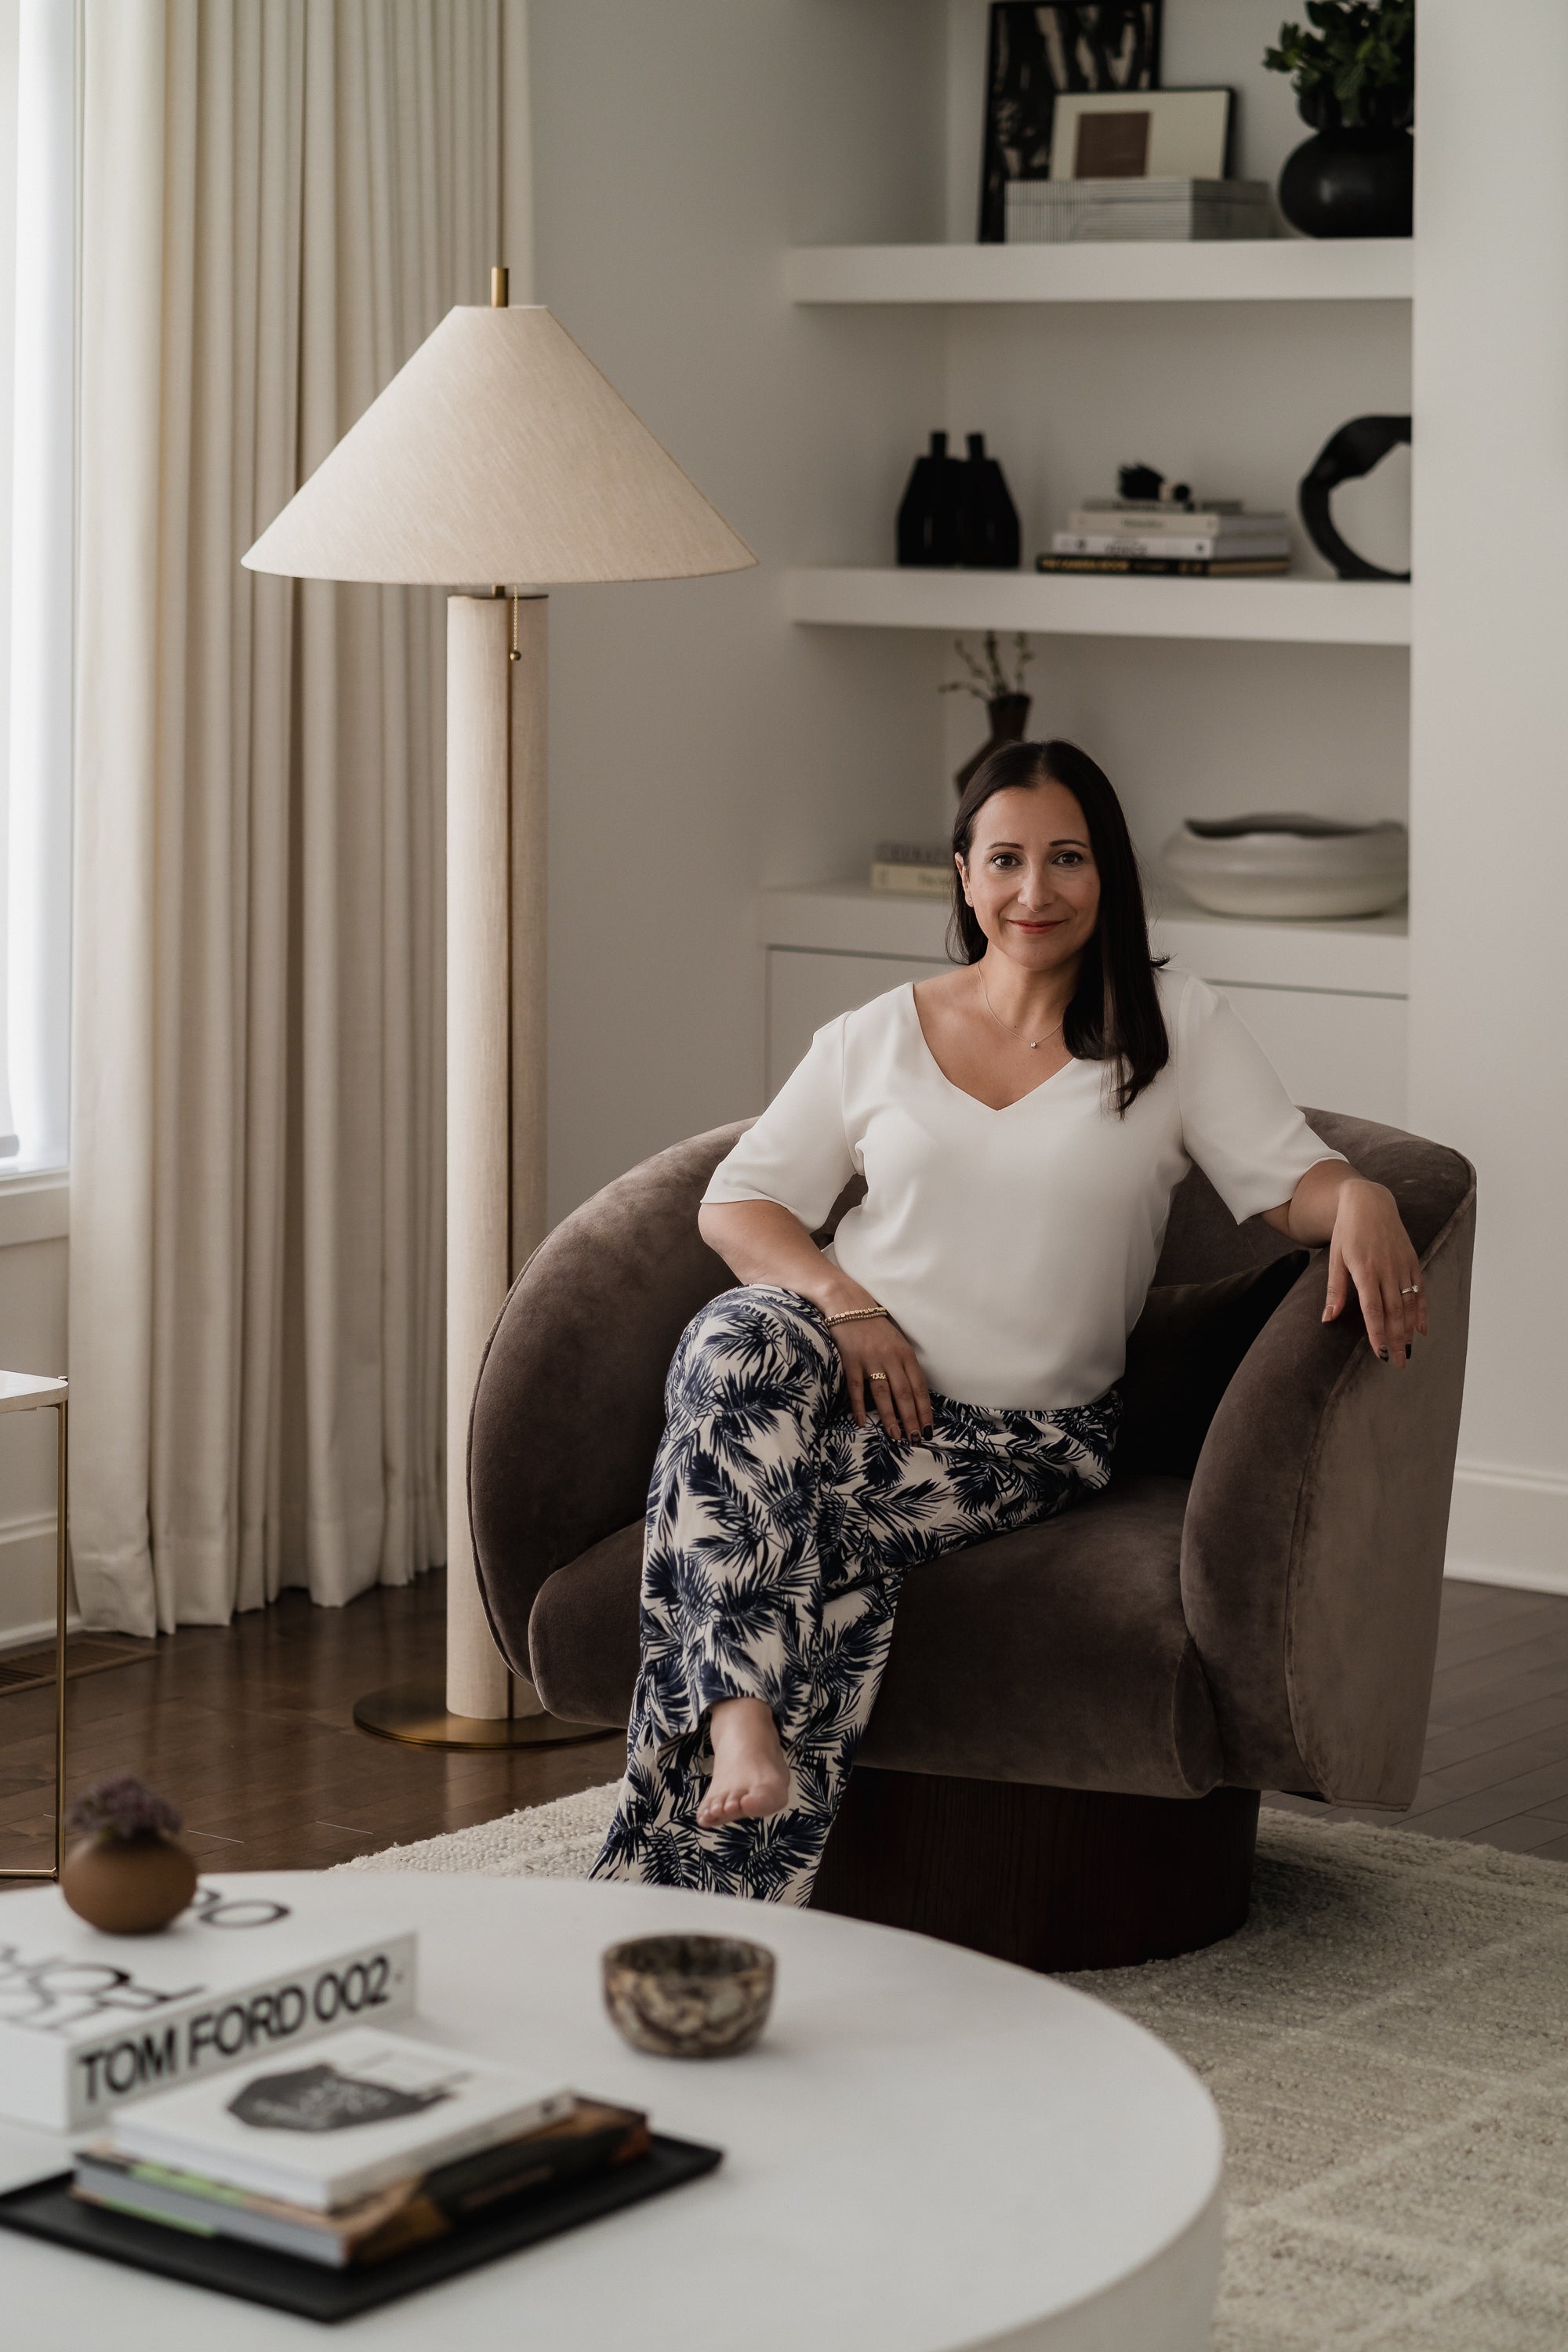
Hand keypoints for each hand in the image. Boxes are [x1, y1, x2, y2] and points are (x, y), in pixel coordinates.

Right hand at [831, 1313, 932, 1441]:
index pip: (919, 1386)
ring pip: (883, 1393)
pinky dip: (859, 1406)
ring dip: (890, 1417)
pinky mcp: (851, 1360)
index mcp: (905, 1353)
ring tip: (895, 1436)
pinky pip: (857, 1387)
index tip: (928, 1427)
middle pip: (904, 1393)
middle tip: (915, 1439)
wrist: (848, 1304)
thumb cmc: (874, 1325)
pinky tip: (861, 1421)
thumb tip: (913, 1393)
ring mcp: (870, 1359)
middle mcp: (891, 1357)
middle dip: (911, 1418)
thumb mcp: (897, 1341)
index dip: (924, 1409)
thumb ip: (904, 1364)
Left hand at [1323, 1177, 1427, 1365]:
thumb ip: (1335, 1290)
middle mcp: (1386, 1270)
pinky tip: (1422, 1329)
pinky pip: (1420, 1291)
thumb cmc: (1346, 1232)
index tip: (1380, 1353)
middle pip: (1394, 1312)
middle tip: (1398, 1363)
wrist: (1369, 1202)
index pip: (1372, 1309)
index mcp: (1364, 1270)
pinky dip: (1422, 1311)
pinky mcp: (1412, 1261)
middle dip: (1397, 1340)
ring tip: (1409, 1351)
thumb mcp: (1334, 1258)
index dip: (1377, 1333)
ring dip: (1410, 1330)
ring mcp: (1402, 1265)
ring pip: (1409, 1304)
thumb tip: (1327, 1319)